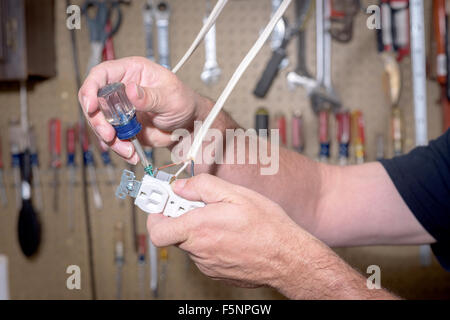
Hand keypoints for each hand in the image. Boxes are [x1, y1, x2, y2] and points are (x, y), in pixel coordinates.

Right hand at [78, 56, 206, 163]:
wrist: (189, 126)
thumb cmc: (184, 102)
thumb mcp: (170, 97)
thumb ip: (150, 96)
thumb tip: (130, 91)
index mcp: (132, 72)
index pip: (101, 74)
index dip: (91, 88)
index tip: (91, 106)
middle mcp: (122, 89)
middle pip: (95, 101)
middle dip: (98, 121)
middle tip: (109, 135)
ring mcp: (120, 109)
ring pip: (101, 123)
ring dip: (110, 139)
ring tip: (127, 150)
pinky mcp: (123, 127)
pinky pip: (113, 138)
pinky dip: (119, 148)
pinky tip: (131, 153)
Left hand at [146, 173, 320, 290]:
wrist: (288, 258)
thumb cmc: (266, 226)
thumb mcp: (235, 194)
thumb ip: (203, 187)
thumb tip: (180, 186)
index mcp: (198, 229)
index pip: (157, 230)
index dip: (156, 215)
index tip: (164, 202)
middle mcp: (199, 250)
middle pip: (176, 233)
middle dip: (183, 217)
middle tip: (202, 205)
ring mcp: (207, 265)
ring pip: (192, 243)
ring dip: (200, 230)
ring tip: (224, 219)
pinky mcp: (217, 273)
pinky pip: (205, 254)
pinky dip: (211, 243)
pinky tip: (232, 235)